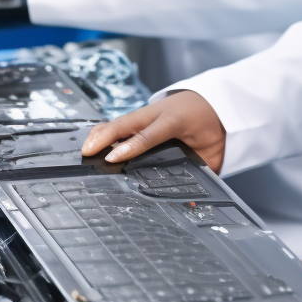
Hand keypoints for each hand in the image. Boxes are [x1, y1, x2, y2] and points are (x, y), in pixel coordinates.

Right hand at [82, 90, 225, 172]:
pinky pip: (122, 120)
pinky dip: (106, 129)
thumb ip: (205, 169)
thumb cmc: (210, 128)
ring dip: (102, 133)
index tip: (113, 158)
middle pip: (128, 123)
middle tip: (88, 152)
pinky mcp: (144, 115)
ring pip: (121, 120)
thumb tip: (197, 199)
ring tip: (86, 148)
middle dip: (106, 137)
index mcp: (176, 121)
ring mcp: (150, 113)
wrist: (215, 103)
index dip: (132, 146)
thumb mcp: (213, 149)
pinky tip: (94, 140)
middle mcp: (159, 115)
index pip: (151, 134)